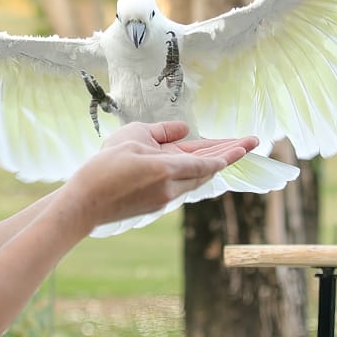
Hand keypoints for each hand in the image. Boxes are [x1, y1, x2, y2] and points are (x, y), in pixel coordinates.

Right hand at [67, 121, 257, 229]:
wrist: (84, 203)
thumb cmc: (104, 167)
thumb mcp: (132, 137)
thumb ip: (161, 132)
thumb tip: (184, 131)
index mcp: (167, 169)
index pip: (206, 160)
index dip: (228, 152)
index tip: (246, 145)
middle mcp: (171, 187)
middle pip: (207, 170)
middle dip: (229, 154)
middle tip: (251, 142)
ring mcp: (164, 199)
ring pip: (196, 179)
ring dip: (212, 164)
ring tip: (230, 150)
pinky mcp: (156, 205)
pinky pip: (182, 186)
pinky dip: (194, 172)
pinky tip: (199, 165)